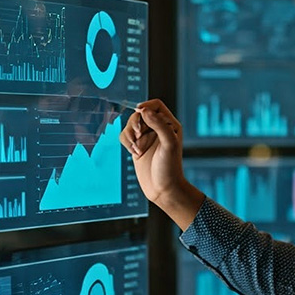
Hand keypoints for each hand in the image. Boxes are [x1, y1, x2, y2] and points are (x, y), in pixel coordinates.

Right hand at [120, 99, 203, 229]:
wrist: (163, 189)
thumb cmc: (170, 167)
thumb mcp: (168, 144)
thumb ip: (158, 124)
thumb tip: (144, 110)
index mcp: (169, 125)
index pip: (156, 105)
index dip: (146, 105)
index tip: (139, 111)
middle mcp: (158, 129)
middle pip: (140, 114)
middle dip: (135, 123)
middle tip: (138, 134)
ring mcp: (146, 138)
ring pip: (130, 125)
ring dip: (129, 134)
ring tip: (136, 148)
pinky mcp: (136, 147)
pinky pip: (125, 136)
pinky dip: (126, 142)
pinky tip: (134, 153)